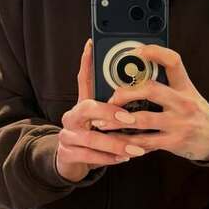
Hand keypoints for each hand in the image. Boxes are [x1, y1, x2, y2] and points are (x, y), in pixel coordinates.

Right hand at [54, 39, 139, 182]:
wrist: (72, 162)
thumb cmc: (96, 136)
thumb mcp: (104, 119)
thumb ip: (117, 105)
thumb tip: (141, 85)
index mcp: (82, 104)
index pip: (83, 79)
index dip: (86, 62)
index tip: (91, 46)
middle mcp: (71, 116)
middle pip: (87, 108)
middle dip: (109, 112)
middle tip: (129, 118)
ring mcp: (67, 135)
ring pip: (91, 137)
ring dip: (115, 143)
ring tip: (136, 147)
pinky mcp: (67, 154)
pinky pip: (89, 156)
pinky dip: (108, 158)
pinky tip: (123, 158)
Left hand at [100, 44, 208, 161]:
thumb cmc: (195, 112)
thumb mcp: (187, 93)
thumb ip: (166, 85)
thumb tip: (133, 74)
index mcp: (184, 86)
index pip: (173, 61)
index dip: (154, 52)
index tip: (136, 51)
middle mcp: (183, 102)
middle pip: (151, 89)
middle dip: (126, 93)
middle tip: (111, 98)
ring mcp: (179, 122)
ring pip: (143, 119)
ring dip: (118, 120)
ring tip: (102, 122)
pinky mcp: (174, 141)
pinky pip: (145, 142)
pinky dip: (127, 142)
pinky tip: (116, 141)